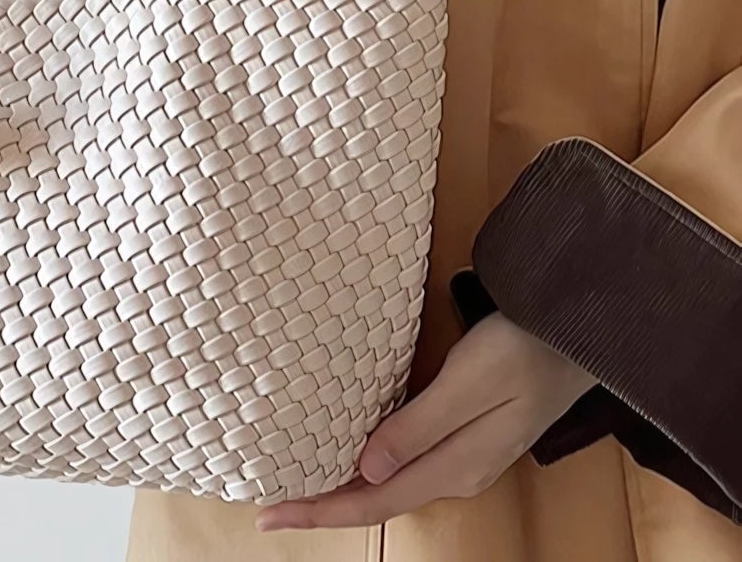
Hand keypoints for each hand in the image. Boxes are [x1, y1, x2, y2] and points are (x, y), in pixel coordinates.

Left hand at [256, 313, 597, 532]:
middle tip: (269, 503)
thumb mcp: (469, 384)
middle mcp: (456, 471)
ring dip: (343, 485)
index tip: (269, 515)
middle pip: (377, 499)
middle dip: (323, 505)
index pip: (374, 501)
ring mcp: (463, 456)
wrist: (578, 334)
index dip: (320, 512)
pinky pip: (405, 461)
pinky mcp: (465, 434)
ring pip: (389, 482)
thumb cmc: (523, 349)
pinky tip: (348, 450)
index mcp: (454, 466)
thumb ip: (419, 427)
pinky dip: (367, 463)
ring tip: (296, 480)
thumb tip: (366, 468)